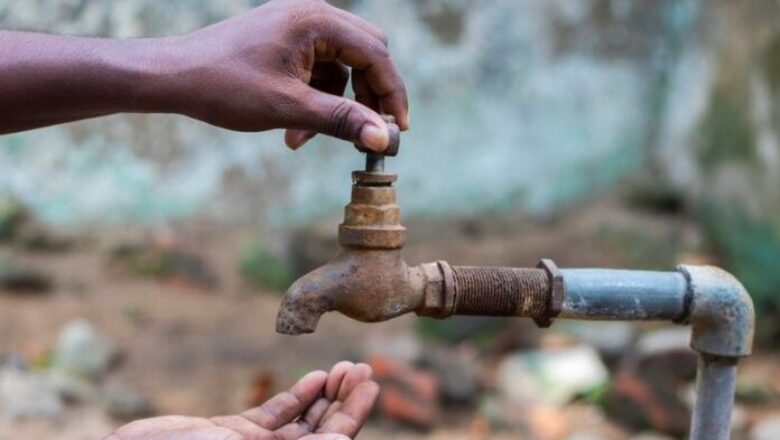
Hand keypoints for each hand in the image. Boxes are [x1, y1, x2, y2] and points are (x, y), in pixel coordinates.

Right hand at [103, 362, 378, 439]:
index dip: (354, 414)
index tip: (371, 384)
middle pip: (324, 431)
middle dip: (345, 400)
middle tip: (363, 367)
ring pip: (303, 421)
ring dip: (326, 394)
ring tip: (345, 367)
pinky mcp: (235, 434)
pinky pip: (276, 414)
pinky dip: (298, 395)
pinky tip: (316, 376)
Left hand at [171, 0, 408, 150]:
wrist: (172, 77)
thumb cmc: (224, 87)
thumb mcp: (288, 108)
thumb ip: (341, 120)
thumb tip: (384, 138)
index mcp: (316, 20)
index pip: (375, 54)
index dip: (392, 94)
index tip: (399, 129)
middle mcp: (311, 14)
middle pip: (366, 53)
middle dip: (368, 96)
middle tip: (369, 131)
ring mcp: (297, 25)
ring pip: (341, 65)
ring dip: (336, 103)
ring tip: (306, 137)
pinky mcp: (285, 40)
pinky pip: (318, 69)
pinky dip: (316, 98)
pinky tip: (294, 128)